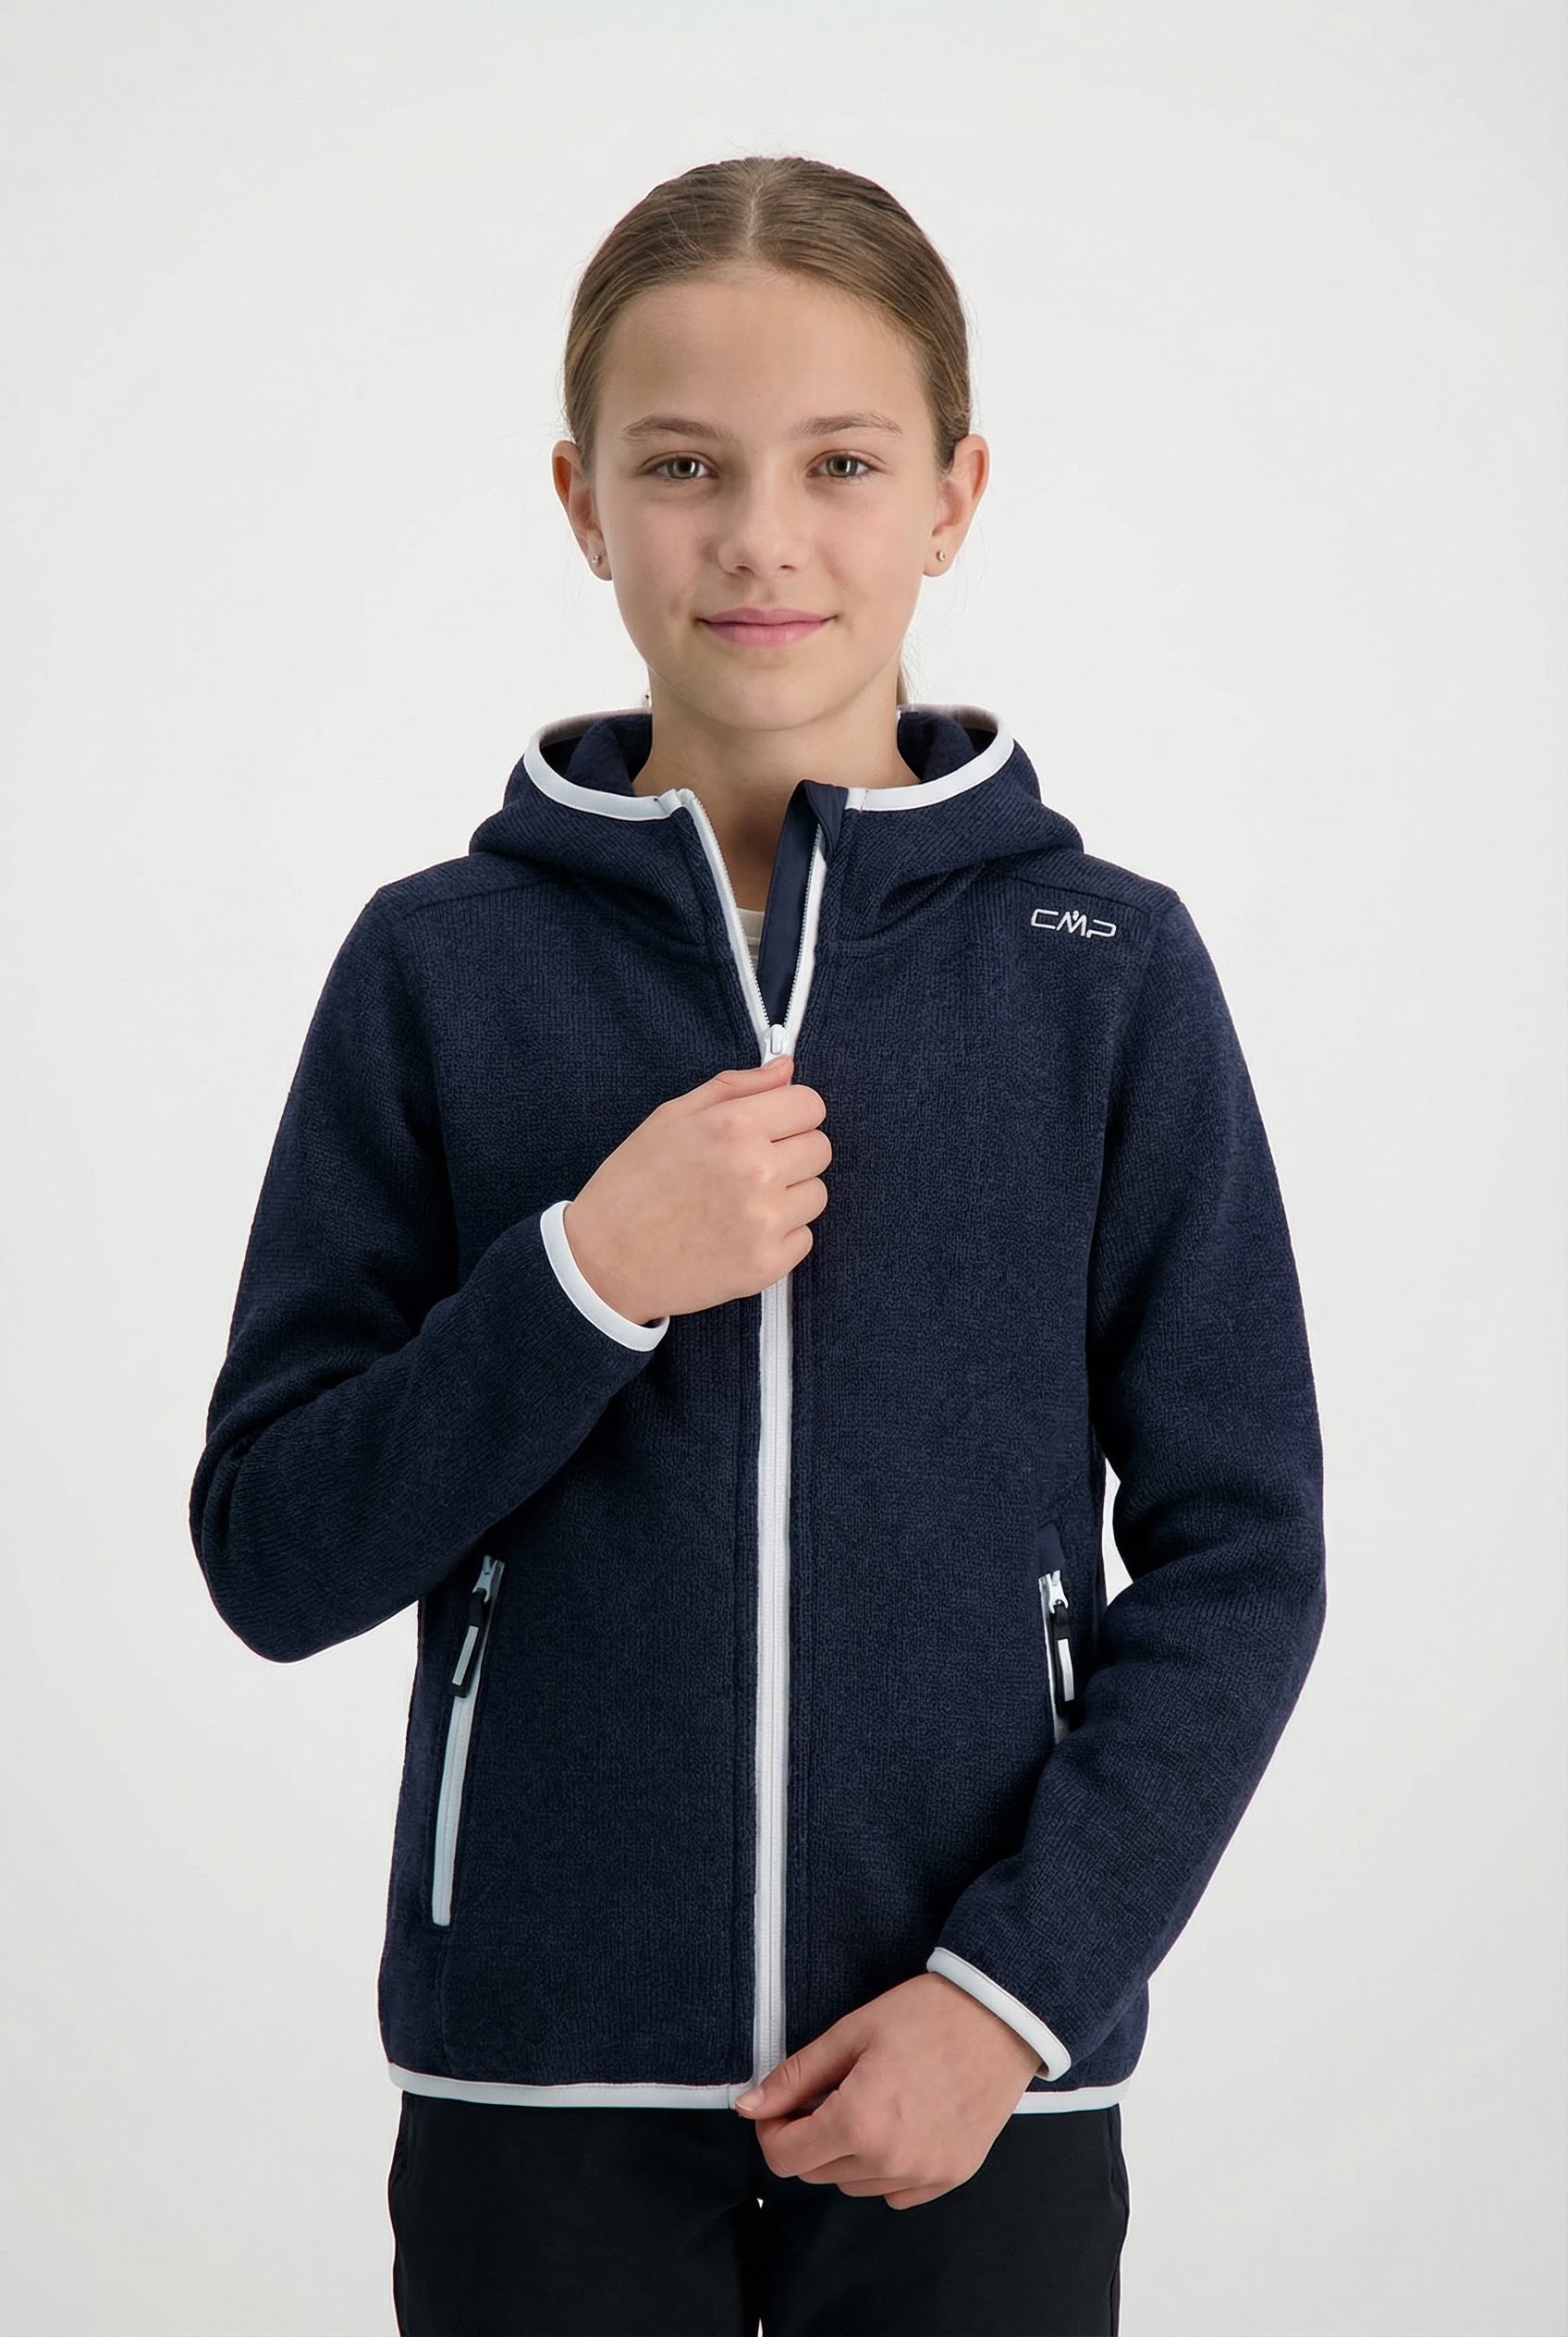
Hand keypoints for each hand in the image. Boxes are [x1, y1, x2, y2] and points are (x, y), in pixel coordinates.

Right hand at [564, 1054, 829, 1324]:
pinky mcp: (767, 1264)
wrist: (602, 1262)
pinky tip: (740, 1233)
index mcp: (734, 1126)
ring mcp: (765, 1221)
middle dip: (791, 1152)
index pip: (810, 1105)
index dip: (791, 1113)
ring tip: (742, 1202)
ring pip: (816, 1194)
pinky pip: (804, 1237)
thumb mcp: (672, 1117)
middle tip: (748, 1168)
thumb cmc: (632, 1184)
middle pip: (820, 1148)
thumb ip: (735, 1087)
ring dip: (789, 1195)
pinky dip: (780, 1236)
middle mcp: (757, 1171)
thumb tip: (786, 1068)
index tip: (772, 1126)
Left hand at [731, 1972, 1042, 2208]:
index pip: (784, 2157)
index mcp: (857, 2124)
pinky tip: (900, 2121)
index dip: (772, 2129)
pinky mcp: (951, 2177)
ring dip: (846, 2151)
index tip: (783, 2103)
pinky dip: (885, 2165)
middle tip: (828, 2090)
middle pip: (815, 2172)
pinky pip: (895, 2190)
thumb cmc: (925, 2015)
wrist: (1000, 2017)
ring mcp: (923, 2175)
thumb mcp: (850, 2034)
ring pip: (853, 2183)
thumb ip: (794, 2076)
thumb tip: (748, 2107)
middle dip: (808, 2134)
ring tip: (869, 2099)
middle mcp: (889, 2162)